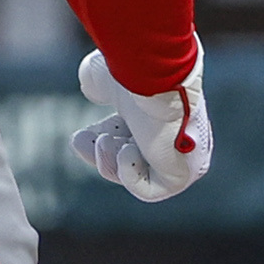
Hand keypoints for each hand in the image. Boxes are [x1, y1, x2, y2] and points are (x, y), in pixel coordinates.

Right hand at [74, 45, 211, 201]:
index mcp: (161, 115)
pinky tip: (128, 149)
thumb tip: (91, 89)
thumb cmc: (133, 73)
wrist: (155, 77)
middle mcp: (175, 138)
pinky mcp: (182, 175)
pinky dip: (128, 174)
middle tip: (80, 140)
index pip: (131, 139)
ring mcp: (181, 160)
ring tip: (105, 140)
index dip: (102, 140)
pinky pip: (149, 191)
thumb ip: (98, 85)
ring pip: (136, 176)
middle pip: (130, 158)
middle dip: (101, 152)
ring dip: (110, 161)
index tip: (80, 137)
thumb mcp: (105, 76)